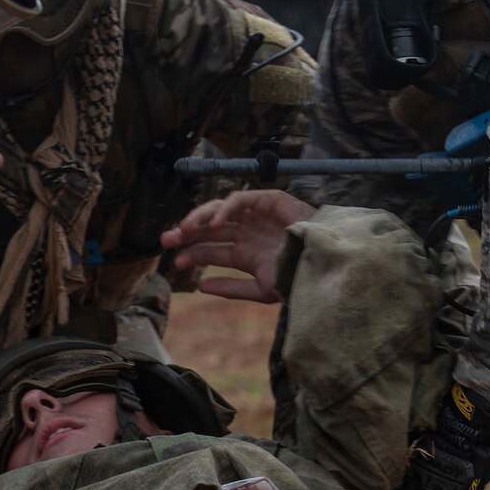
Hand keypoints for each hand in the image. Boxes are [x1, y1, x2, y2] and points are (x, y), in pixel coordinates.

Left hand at [160, 188, 316, 301]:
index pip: (211, 251)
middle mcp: (247, 233)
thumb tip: (201, 287)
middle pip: (209, 230)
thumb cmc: (297, 277)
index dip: (192, 255)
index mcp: (245, 253)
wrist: (323, 263)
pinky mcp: (268, 200)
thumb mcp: (261, 289)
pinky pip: (240, 200)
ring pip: (219, 212)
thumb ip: (232, 289)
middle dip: (187, 234)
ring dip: (199, 218)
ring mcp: (256, 217)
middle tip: (166, 240)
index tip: (175, 263)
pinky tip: (214, 224)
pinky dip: (225, 208)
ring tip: (184, 229)